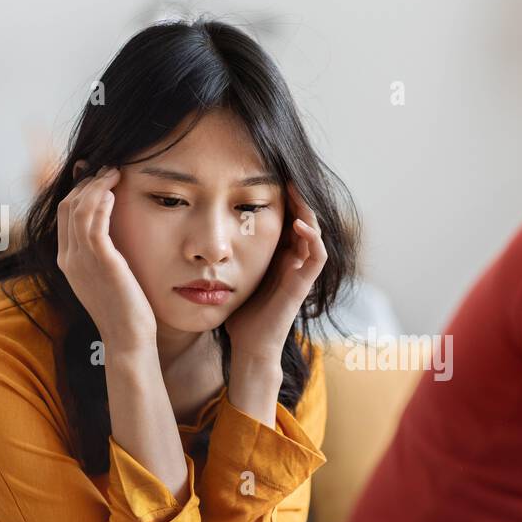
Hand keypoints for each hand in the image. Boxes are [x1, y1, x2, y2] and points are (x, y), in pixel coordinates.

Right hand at [56, 164, 157, 351]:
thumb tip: (112, 233)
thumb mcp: (106, 278)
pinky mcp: (101, 262)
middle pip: (67, 206)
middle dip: (87, 182)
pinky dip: (101, 203)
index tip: (98, 177)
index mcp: (67, 261)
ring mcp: (82, 260)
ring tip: (114, 172)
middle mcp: (69, 258)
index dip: (79, 190)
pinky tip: (113, 192)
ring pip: (79, 209)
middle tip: (108, 168)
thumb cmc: (124, 310)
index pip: (64, 214)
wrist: (127, 339)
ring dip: (96, 186)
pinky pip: (94, 223)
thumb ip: (102, 255)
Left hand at [224, 180, 327, 364]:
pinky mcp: (304, 286)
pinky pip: (318, 256)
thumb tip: (203, 232)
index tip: (270, 175)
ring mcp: (301, 273)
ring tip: (295, 189)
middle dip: (297, 197)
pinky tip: (298, 223)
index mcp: (279, 257)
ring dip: (308, 209)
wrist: (249, 347)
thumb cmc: (239, 316)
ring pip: (316, 232)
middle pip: (304, 220)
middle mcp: (294, 262)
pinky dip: (313, 237)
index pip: (288, 219)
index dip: (284, 198)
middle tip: (286, 174)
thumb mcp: (231, 275)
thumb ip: (227, 255)